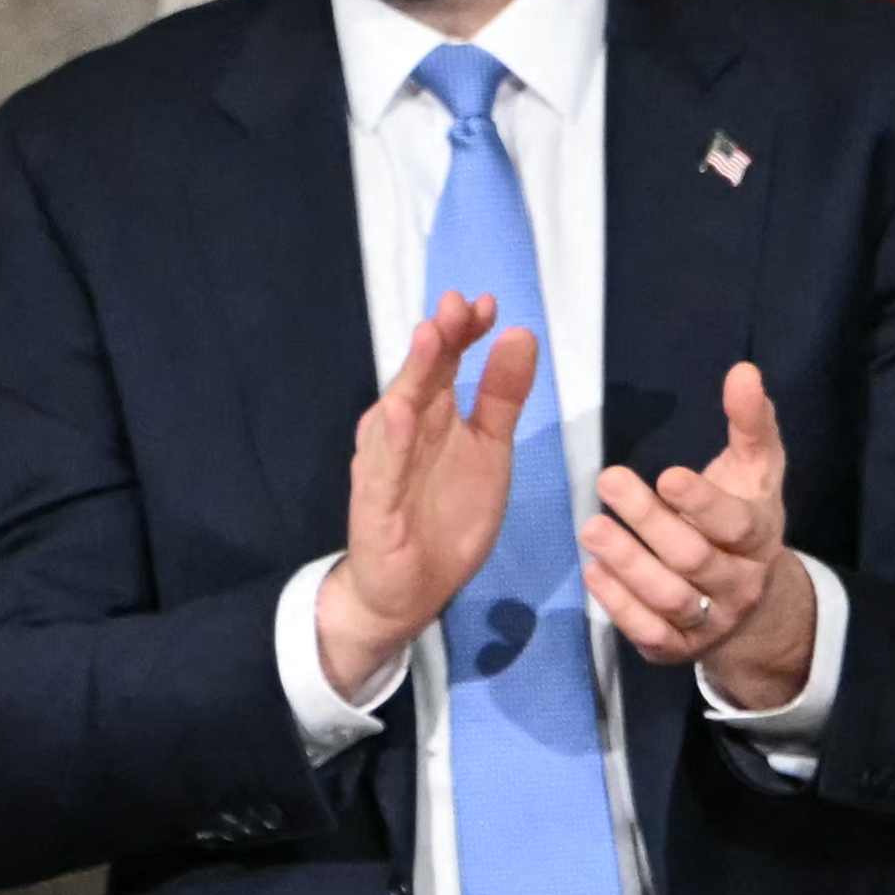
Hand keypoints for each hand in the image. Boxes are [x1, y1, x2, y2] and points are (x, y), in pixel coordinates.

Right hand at [319, 290, 539, 704]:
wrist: (410, 590)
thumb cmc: (446, 516)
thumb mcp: (489, 451)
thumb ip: (502, 396)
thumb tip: (520, 333)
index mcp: (431, 414)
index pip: (445, 361)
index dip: (464, 332)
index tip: (487, 304)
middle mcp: (402, 431)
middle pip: (419, 376)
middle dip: (438, 339)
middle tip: (456, 304)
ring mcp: (385, 465)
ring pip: (396, 413)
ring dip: (412, 374)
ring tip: (430, 337)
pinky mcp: (374, 504)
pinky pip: (382, 470)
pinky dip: (390, 442)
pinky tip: (400, 414)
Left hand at [588, 362, 814, 706]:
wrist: (753, 603)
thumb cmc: (743, 518)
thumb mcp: (755, 469)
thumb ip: (750, 422)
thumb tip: (744, 370)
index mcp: (759, 536)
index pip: (735, 524)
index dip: (702, 503)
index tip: (667, 475)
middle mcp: (740, 583)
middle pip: (693, 558)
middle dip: (649, 521)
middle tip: (608, 481)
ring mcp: (710, 620)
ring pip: (670, 598)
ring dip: (628, 564)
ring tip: (591, 529)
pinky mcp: (677, 648)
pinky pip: (648, 633)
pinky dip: (619, 605)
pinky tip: (593, 571)